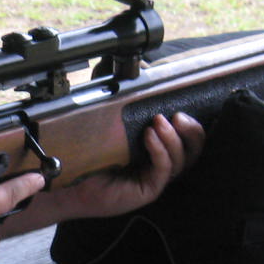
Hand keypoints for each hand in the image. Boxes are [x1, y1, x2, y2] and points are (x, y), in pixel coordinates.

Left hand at [0, 112, 203, 233]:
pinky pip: (163, 170)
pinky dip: (160, 151)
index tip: (179, 110)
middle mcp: (160, 166)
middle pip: (192, 151)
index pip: (187, 139)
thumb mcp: (113, 128)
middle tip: (177, 117)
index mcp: (158, 151)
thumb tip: (140, 72)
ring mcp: (155, 179)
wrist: (70, 183)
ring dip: (172, 139)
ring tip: (157, 124)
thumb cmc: (90, 157)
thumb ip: (128, 106)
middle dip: (191, 132)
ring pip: (181, 161)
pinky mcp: (147, 190)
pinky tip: (149, 137)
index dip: (190, 125)